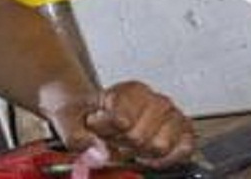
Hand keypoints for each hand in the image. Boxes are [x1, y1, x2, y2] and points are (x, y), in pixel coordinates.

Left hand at [48, 81, 195, 169]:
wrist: (94, 112)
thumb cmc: (86, 113)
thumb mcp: (67, 118)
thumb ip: (78, 135)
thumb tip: (100, 152)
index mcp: (130, 90)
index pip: (121, 120)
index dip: (105, 130)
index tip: (95, 125)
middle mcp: (155, 99)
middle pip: (139, 137)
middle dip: (121, 144)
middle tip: (112, 137)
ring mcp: (171, 115)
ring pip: (159, 146)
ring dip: (140, 153)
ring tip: (129, 144)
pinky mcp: (183, 131)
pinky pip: (183, 149)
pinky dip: (163, 159)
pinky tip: (147, 155)